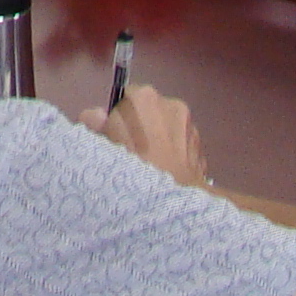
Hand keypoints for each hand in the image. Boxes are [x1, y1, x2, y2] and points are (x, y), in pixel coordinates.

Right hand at [89, 83, 207, 191]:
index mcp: (143, 96)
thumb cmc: (131, 165)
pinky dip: (175, 154)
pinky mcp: (202, 146)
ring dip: (161, 139)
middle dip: (142, 126)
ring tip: (152, 166)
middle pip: (150, 110)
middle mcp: (170, 103)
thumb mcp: (100, 143)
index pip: (126, 97)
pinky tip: (167, 173)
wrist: (169, 199)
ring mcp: (190, 124)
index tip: (115, 136)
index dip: (119, 116)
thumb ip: (93, 121)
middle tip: (132, 152)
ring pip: (169, 127)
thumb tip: (97, 115)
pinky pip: (182, 145)